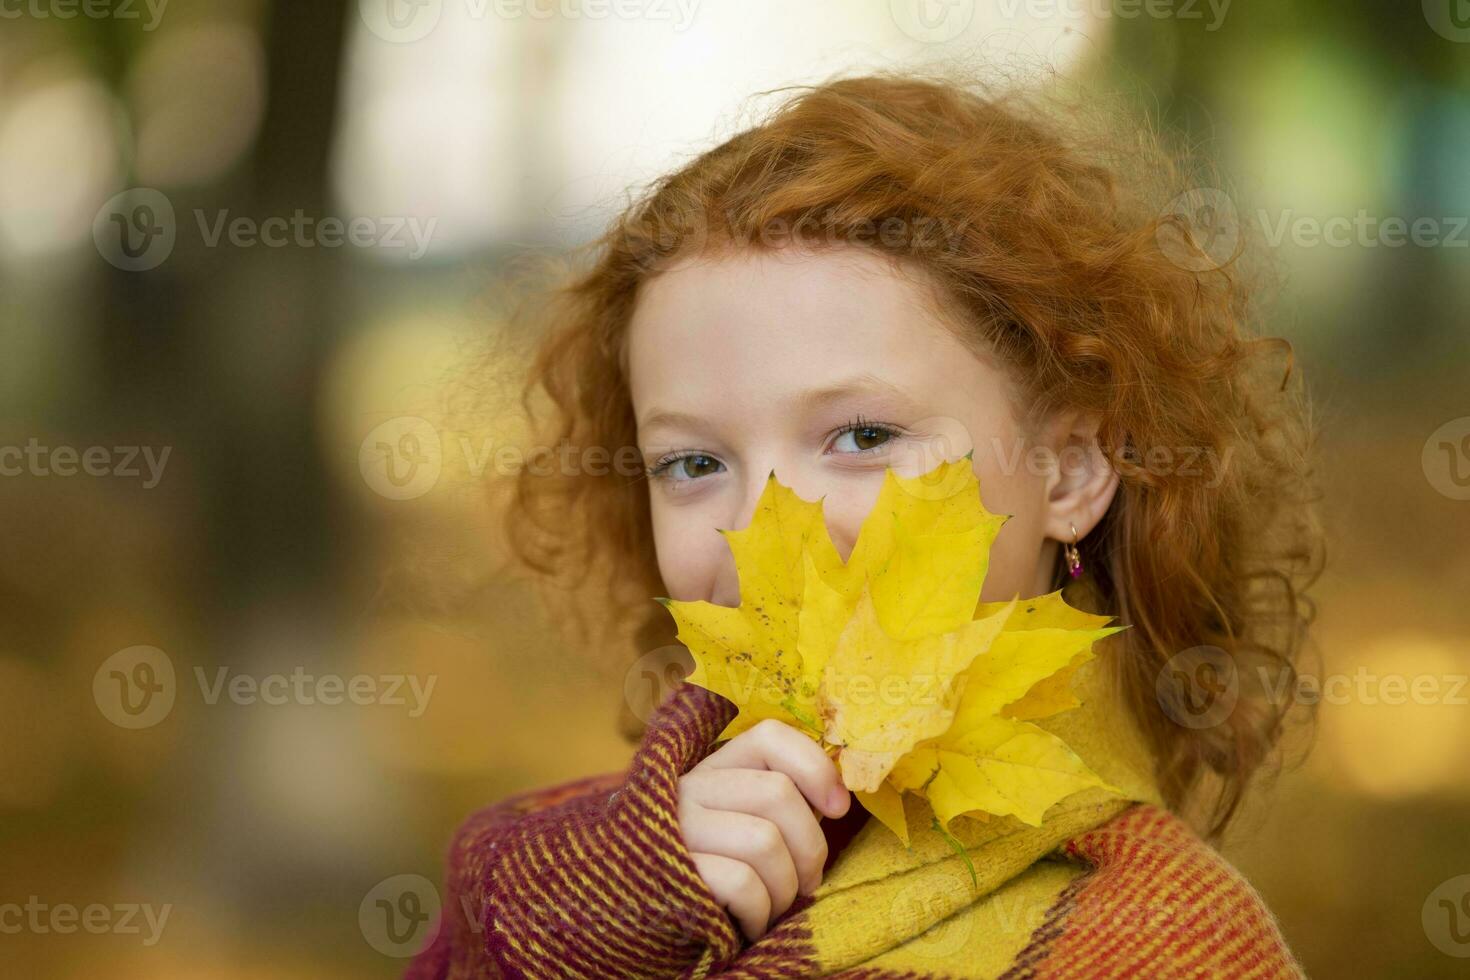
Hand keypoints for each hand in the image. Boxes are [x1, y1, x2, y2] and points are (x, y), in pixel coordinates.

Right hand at [677, 718, 850, 941]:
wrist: (644, 918)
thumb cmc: (716, 874)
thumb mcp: (742, 825)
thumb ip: (778, 803)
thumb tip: (837, 798)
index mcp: (714, 768)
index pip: (769, 737)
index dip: (815, 766)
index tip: (839, 807)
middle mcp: (689, 787)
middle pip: (779, 793)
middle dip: (810, 849)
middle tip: (805, 882)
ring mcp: (677, 827)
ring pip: (765, 841)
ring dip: (785, 888)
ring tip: (774, 905)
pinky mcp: (672, 869)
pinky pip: (743, 883)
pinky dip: (760, 912)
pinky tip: (749, 922)